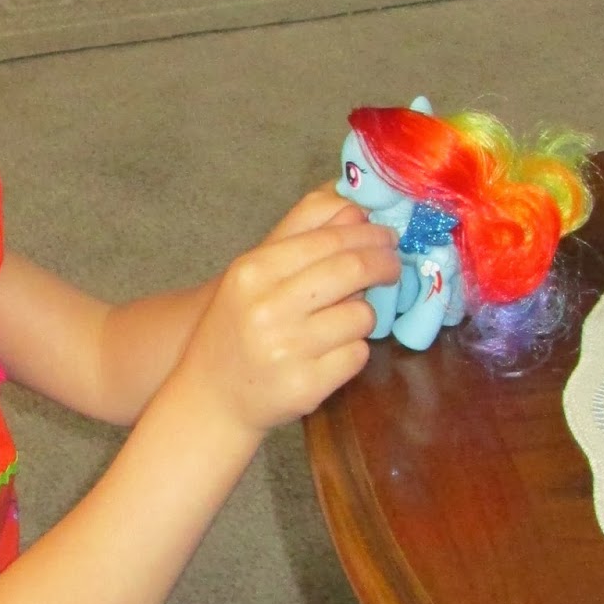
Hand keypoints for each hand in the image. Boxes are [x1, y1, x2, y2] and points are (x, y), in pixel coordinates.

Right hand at [170, 187, 399, 431]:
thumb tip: (357, 208)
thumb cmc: (237, 326)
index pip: (328, 240)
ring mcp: (287, 350)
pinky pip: (358, 355)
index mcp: (253, 271)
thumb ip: (300, 234)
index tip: (386, 236)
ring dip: (364, 314)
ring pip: (361, 315)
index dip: (368, 235)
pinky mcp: (307, 386)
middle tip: (392, 266)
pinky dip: (354, 350)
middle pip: (352, 270)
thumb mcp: (253, 273)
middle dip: (383, 264)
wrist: (210, 395)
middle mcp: (267, 309)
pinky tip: (332, 352)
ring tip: (343, 320)